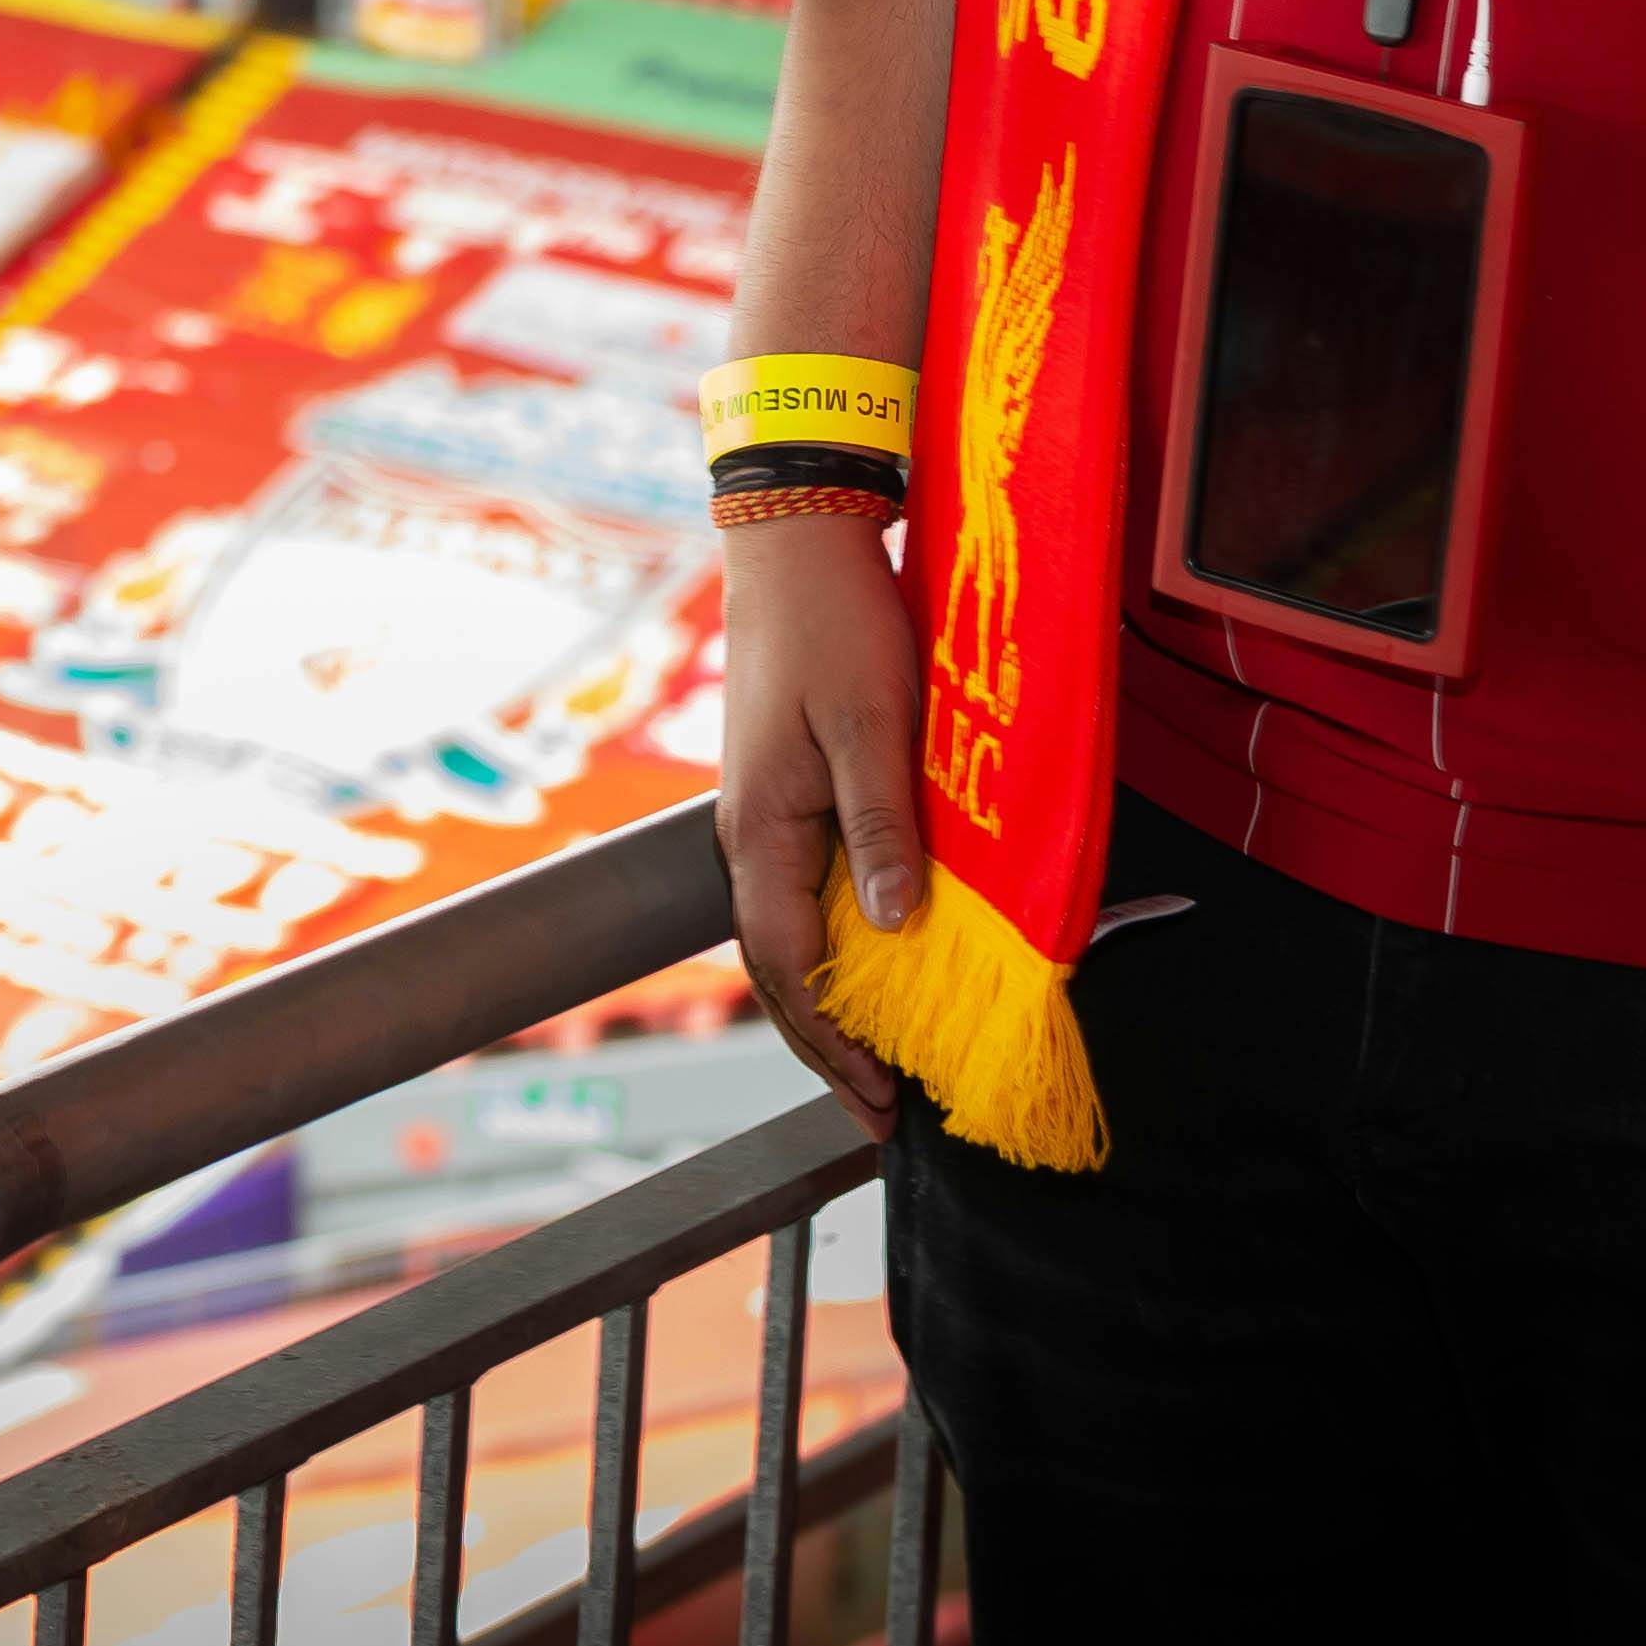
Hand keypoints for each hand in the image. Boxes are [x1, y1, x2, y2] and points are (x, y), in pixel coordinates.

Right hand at [711, 508, 923, 1128]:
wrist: (794, 537)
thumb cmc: (834, 622)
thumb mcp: (870, 724)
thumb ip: (882, 827)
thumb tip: (898, 927)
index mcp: (763, 828)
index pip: (793, 966)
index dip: (835, 1042)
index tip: (880, 1099)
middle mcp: (748, 832)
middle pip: (778, 967)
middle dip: (824, 1046)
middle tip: (876, 1109)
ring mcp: (759, 811)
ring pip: (783, 933)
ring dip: (823, 1003)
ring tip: (867, 1056)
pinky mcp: (780, 787)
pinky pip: (795, 891)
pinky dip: (825, 946)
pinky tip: (862, 956)